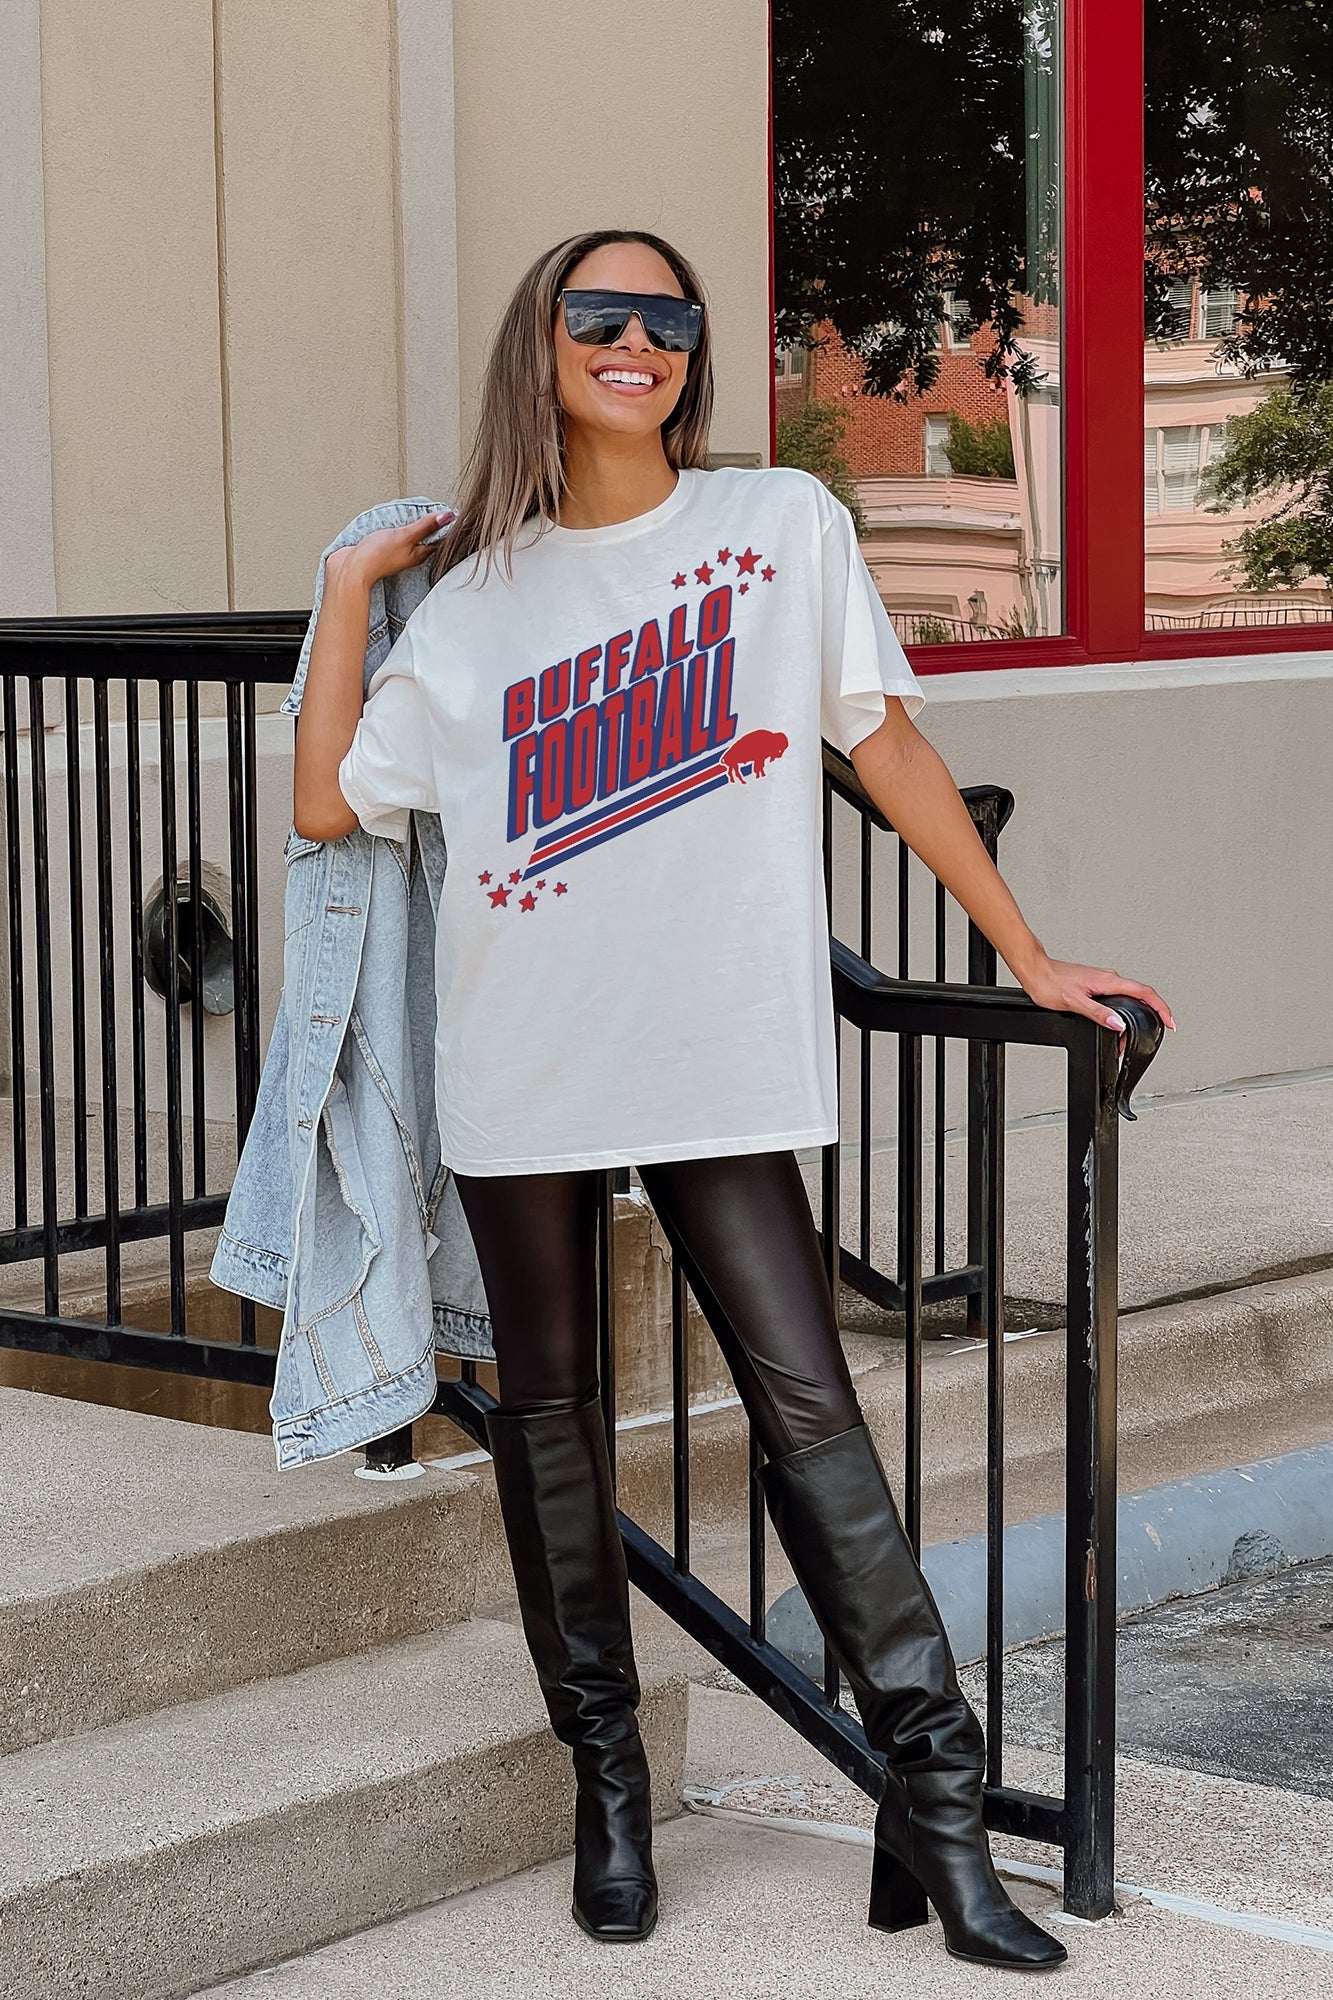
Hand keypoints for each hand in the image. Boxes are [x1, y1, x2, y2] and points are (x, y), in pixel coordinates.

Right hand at [326, 511, 451, 589]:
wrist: (351, 569)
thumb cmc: (376, 556)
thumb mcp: (405, 536)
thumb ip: (425, 526)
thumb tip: (447, 516)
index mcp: (420, 554)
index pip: (439, 539)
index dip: (446, 526)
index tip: (452, 513)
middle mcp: (410, 555)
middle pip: (426, 539)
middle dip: (432, 526)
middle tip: (439, 511)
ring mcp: (396, 553)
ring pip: (411, 538)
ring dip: (415, 527)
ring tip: (422, 514)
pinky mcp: (382, 549)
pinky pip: (396, 537)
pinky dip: (399, 529)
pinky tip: (397, 522)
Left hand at [1017, 952, 1175, 1041]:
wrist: (1034, 971)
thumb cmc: (1049, 983)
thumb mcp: (1074, 1002)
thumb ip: (1098, 1013)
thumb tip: (1118, 1024)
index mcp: (1108, 981)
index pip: (1144, 992)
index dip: (1161, 1008)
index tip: (1170, 1021)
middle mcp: (1108, 978)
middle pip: (1140, 995)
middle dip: (1152, 1014)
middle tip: (1157, 1031)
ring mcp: (1102, 981)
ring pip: (1128, 997)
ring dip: (1136, 1014)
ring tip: (1133, 1034)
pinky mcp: (1094, 984)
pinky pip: (1117, 997)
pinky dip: (1123, 1010)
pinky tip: (1118, 1020)